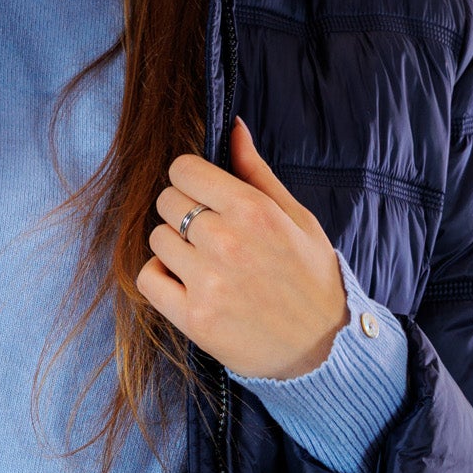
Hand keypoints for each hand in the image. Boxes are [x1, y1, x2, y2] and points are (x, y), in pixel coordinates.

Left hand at [136, 117, 347, 380]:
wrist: (325, 346)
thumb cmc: (312, 277)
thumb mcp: (297, 217)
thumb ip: (257, 172)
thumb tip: (232, 126)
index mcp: (254, 211)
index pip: (183, 170)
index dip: (190, 179)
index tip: (202, 194)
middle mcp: (227, 242)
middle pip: (166, 202)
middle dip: (181, 211)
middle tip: (206, 232)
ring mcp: (208, 282)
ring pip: (156, 239)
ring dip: (172, 246)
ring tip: (202, 260)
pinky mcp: (194, 318)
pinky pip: (148, 279)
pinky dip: (160, 277)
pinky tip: (185, 281)